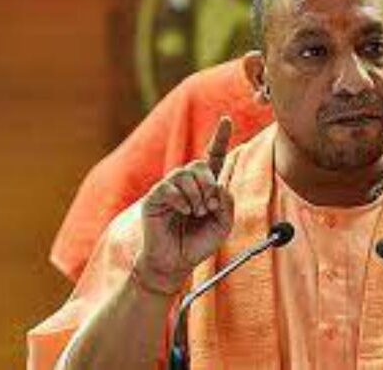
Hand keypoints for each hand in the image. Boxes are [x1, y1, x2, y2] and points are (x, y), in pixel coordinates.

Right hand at [135, 117, 233, 293]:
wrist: (175, 263)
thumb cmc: (198, 244)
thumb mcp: (223, 224)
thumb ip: (227, 203)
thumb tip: (218, 184)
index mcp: (205, 187)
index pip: (214, 157)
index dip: (220, 138)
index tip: (227, 119)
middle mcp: (187, 184)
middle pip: (201, 164)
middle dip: (209, 184)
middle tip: (209, 207)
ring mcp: (169, 188)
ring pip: (187, 173)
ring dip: (197, 194)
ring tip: (196, 213)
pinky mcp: (155, 197)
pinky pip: (170, 186)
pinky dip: (181, 199)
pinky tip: (183, 211)